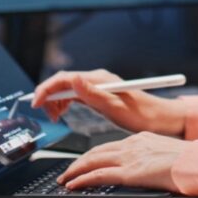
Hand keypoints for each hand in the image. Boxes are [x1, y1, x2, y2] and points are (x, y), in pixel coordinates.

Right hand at [30, 69, 185, 136]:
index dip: (46, 89)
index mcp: (100, 79)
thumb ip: (93, 94)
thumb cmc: (142, 115)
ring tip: (55, 117)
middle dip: (49, 96)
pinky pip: (75, 94)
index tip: (36, 104)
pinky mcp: (100, 94)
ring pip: (67, 88)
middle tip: (47, 116)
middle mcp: (98, 79)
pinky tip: (64, 113)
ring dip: (56, 101)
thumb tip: (73, 79)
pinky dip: (65, 103)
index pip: (65, 78)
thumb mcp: (116, 108)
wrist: (161, 119)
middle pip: (63, 82)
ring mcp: (99, 86)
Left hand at [57, 132, 187, 191]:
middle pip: (98, 152)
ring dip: (75, 171)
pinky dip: (83, 179)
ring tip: (65, 180)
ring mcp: (130, 157)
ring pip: (93, 161)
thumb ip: (153, 159)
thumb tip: (149, 169)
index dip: (94, 155)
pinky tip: (73, 185)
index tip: (84, 162)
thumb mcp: (167, 156)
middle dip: (79, 162)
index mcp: (142, 140)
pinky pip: (99, 175)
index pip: (110, 147)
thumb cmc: (190, 163)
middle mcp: (133, 145)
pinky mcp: (130, 172)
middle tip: (67, 172)